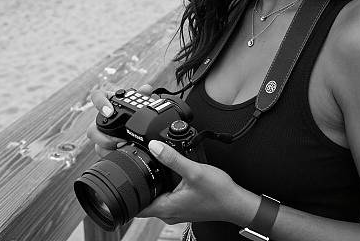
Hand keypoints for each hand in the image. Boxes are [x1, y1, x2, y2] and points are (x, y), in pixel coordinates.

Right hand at [86, 84, 153, 156]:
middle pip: (92, 130)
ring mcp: (102, 134)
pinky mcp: (106, 146)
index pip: (97, 96)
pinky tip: (124, 152)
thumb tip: (146, 89)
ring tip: (124, 147)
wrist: (136, 123)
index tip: (109, 112)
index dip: (100, 103)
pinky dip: (113, 153)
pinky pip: (104, 152)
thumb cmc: (133, 108)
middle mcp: (102, 119)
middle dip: (103, 137)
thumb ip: (142, 94)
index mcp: (108, 103)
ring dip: (109, 147)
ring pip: (97, 145)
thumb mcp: (138, 100)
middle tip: (119, 139)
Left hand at [137, 140, 258, 225]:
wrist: (235, 203)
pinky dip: (165, 187)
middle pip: (145, 201)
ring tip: (153, 167)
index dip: (127, 194)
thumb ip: (172, 159)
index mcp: (166, 208)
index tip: (124, 177)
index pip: (136, 207)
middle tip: (138, 166)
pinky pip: (168, 198)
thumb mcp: (194, 171)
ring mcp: (177, 211)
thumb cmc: (218, 192)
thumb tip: (154, 146)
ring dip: (153, 186)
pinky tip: (172, 175)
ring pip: (157, 199)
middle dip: (140, 185)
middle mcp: (169, 213)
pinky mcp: (185, 206)